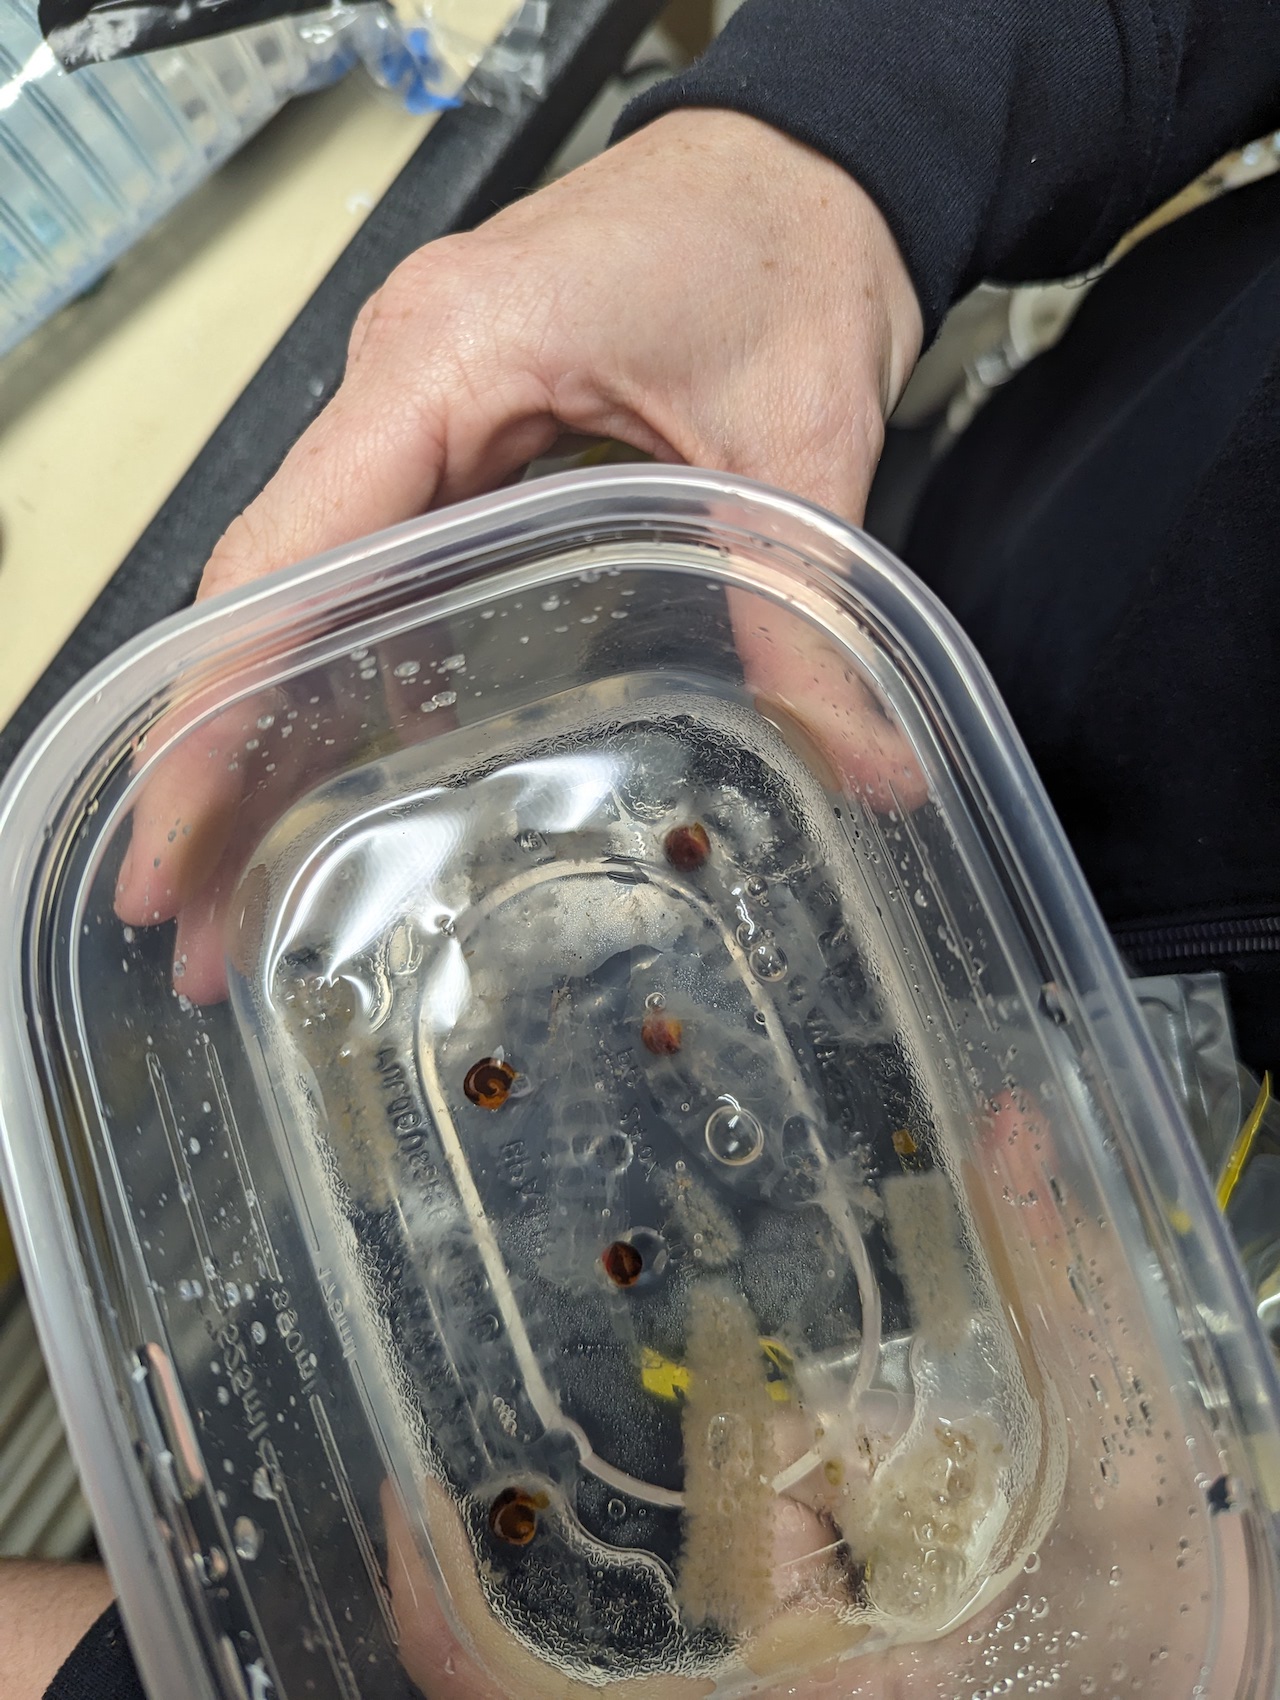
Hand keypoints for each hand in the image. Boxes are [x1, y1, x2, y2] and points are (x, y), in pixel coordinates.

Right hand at [115, 107, 926, 995]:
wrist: (810, 159)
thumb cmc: (786, 245)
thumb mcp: (802, 445)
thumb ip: (805, 618)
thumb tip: (862, 769)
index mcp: (453, 357)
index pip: (293, 552)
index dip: (220, 711)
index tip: (174, 841)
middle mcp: (402, 373)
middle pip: (269, 581)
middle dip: (220, 753)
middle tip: (190, 911)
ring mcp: (417, 394)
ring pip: (306, 574)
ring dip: (269, 717)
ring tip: (244, 869)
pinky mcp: (456, 419)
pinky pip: (371, 549)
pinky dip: (347, 658)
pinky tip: (347, 758)